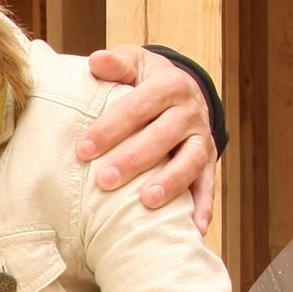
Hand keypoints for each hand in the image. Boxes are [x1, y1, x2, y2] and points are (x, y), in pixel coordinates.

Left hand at [81, 47, 217, 231]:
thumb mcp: (134, 64)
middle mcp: (190, 112)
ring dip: (171, 183)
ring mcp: (202, 138)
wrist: (183, 89)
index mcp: (169, 85)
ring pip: (191, 161)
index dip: (111, 127)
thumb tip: (95, 61)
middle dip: (134, 159)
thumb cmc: (146, 81)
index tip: (83, 149)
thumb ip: (116, 64)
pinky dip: (202, 208)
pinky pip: (209, 186)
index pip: (138, 106)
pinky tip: (193, 230)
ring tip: (146, 202)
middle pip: (163, 136)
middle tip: (104, 180)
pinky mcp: (209, 162)